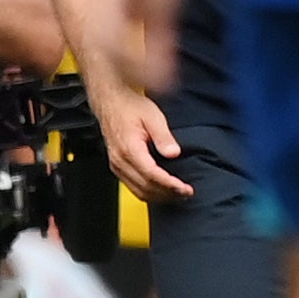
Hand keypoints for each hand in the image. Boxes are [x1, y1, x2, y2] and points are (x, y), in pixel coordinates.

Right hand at [93, 82, 192, 201]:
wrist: (111, 101)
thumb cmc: (129, 106)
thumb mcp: (152, 116)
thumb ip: (163, 136)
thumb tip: (174, 152)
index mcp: (129, 148)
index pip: (151, 175)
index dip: (170, 185)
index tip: (185, 188)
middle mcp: (120, 160)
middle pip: (146, 187)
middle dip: (168, 193)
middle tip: (187, 192)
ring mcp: (116, 165)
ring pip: (139, 191)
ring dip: (160, 196)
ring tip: (178, 194)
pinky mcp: (117, 166)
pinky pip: (133, 187)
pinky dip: (149, 192)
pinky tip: (162, 190)